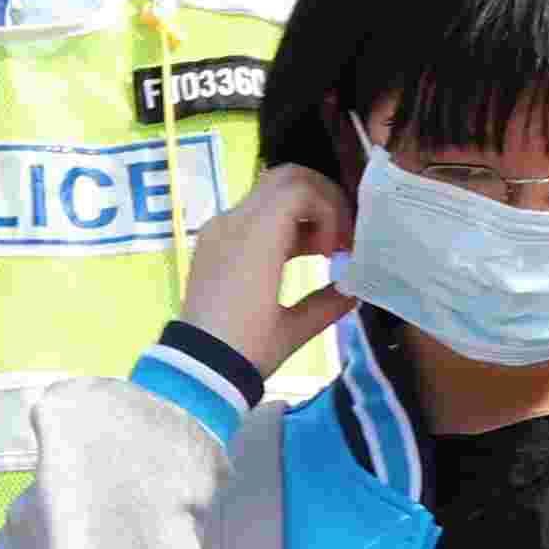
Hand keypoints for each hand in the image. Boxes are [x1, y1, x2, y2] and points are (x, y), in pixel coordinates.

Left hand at [181, 162, 349, 369]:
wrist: (195, 370)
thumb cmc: (247, 351)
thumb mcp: (295, 329)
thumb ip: (329, 302)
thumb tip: (354, 289)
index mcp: (256, 238)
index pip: (302, 191)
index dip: (331, 211)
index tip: (339, 248)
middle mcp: (233, 222)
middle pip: (286, 178)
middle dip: (321, 198)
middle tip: (338, 234)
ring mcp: (219, 228)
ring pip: (268, 191)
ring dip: (301, 209)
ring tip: (320, 249)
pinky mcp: (212, 241)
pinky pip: (251, 212)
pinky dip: (279, 221)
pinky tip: (294, 256)